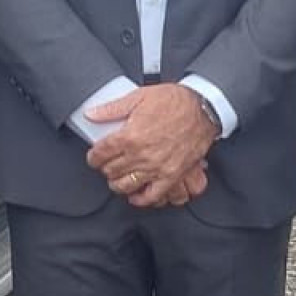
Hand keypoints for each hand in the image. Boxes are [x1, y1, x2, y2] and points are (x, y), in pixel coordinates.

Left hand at [85, 83, 214, 208]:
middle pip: (111, 170)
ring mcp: (157, 168)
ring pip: (126, 185)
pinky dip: (140, 199)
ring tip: (117, 177)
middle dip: (104, 168)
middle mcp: (141, 156)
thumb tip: (92, 114)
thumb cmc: (175, 101)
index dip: (93, 156)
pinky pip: (152, 195)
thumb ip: (113, 108)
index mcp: (130, 136)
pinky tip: (135, 194)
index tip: (94, 156)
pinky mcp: (172, 176)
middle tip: (106, 163)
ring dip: (117, 183)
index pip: (101, 154)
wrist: (203, 109)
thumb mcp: (140, 96)